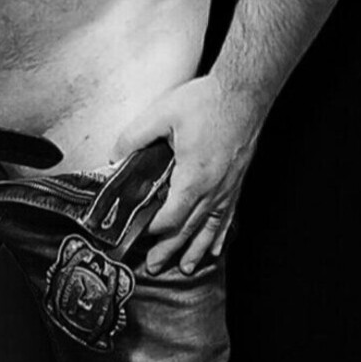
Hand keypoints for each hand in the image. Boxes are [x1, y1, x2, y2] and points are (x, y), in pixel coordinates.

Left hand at [112, 73, 264, 275]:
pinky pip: (227, 217)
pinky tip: (215, 248)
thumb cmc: (208, 101)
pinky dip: (219, 236)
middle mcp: (213, 190)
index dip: (153, 229)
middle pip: (188, 229)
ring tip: (184, 268)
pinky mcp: (236, 182)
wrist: (244, 93)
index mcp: (193, 177)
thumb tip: (115, 155)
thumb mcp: (163, 114)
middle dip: (170, 250)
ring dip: (194, 250)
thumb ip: (135, 137)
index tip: (138, 234)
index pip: (170, 217)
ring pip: (209, 229)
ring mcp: (228, 188)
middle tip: (155, 267)